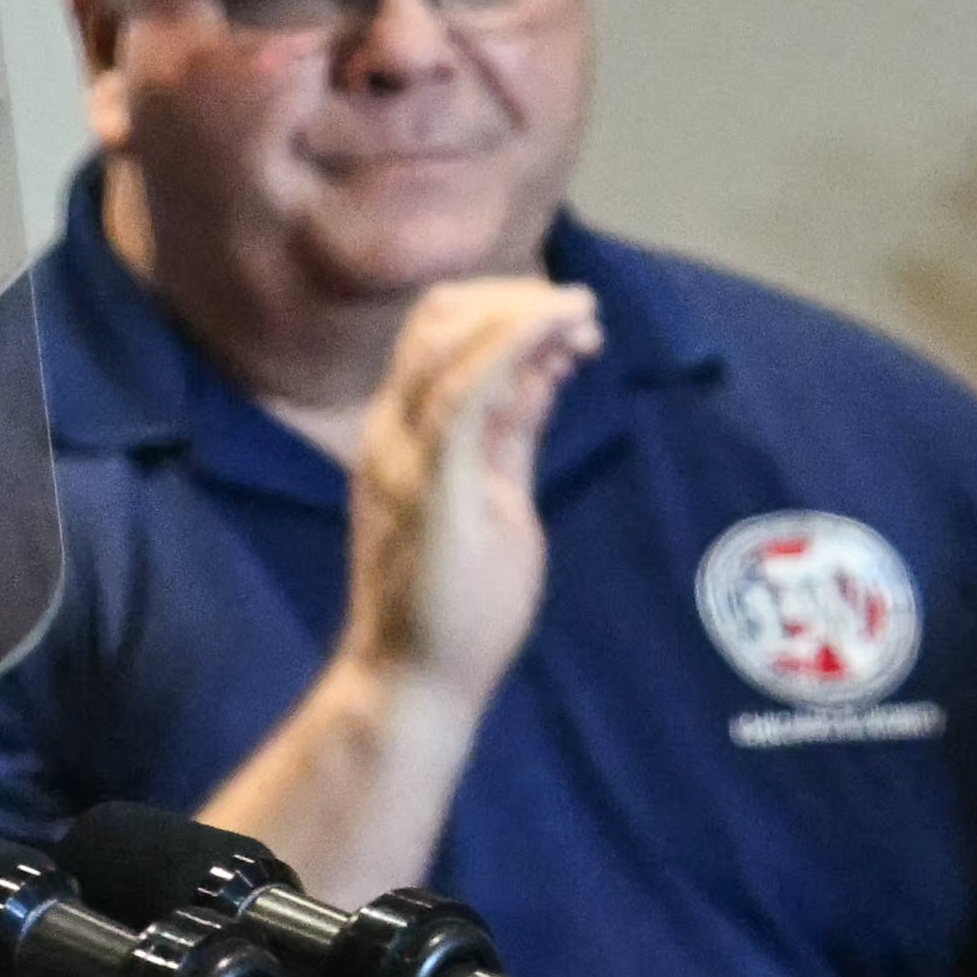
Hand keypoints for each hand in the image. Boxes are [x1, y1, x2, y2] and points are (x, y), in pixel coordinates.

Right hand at [336, 277, 599, 723]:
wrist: (413, 679)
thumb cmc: (454, 603)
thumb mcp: (495, 493)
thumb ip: (512, 431)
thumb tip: (543, 367)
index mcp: (400, 433)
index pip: (438, 329)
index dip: (508, 306)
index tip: (574, 327)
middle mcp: (391, 432)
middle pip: (440, 314)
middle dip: (520, 296)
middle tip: (585, 323)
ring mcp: (405, 455)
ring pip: (450, 335)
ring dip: (527, 312)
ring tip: (585, 328)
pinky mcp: (434, 483)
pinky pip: (469, 389)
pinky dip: (519, 340)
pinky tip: (567, 328)